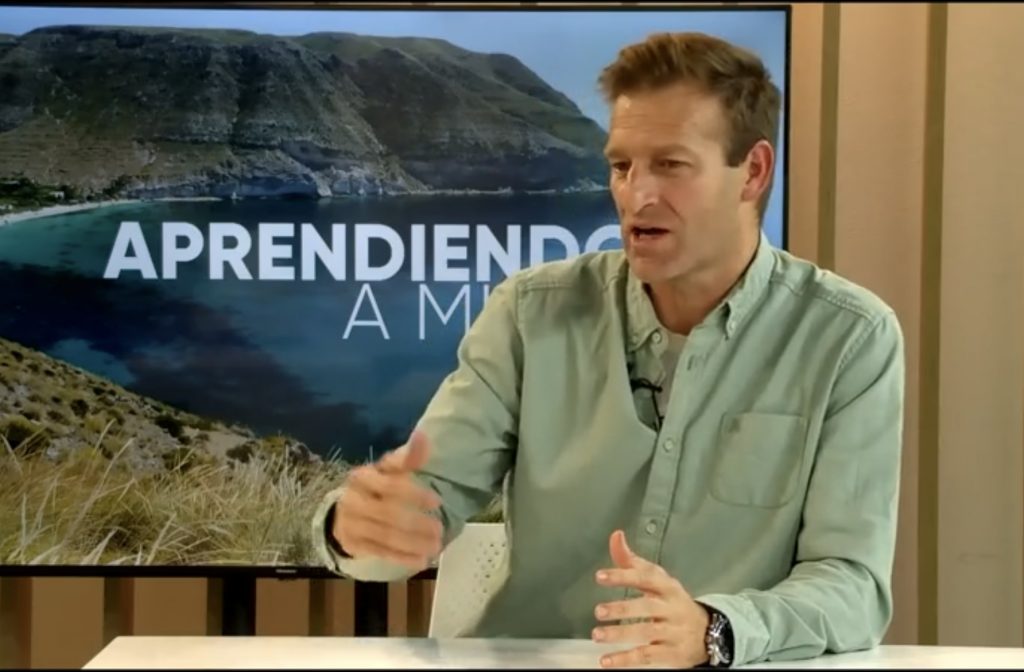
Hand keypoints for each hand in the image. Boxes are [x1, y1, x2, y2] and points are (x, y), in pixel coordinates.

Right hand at [332, 430, 443, 570]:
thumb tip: (423, 437)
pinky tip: (421, 560)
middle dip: (416, 523)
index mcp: (363, 476)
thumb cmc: (375, 487)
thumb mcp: (389, 469)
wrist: (344, 513)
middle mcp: (353, 499)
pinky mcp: (352, 544)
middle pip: (387, 513)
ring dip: (412, 543)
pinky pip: (379, 552)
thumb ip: (408, 457)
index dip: (415, 494)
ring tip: (436, 547)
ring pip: (384, 535)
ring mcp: (350, 523)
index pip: (390, 485)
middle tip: (440, 530)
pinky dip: (401, 557)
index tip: (438, 501)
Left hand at [592, 530, 709, 667]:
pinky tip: (607, 661)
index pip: (645, 577)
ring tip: (598, 634)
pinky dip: (626, 659)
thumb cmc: (673, 602)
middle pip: (647, 606)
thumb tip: (616, 536)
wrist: (708, 632)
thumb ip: (632, 561)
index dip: (623, 575)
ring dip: (620, 634)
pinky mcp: (671, 653)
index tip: (600, 576)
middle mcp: (671, 608)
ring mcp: (673, 631)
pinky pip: (647, 656)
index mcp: (667, 586)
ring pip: (646, 632)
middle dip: (622, 608)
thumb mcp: (657, 580)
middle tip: (599, 611)